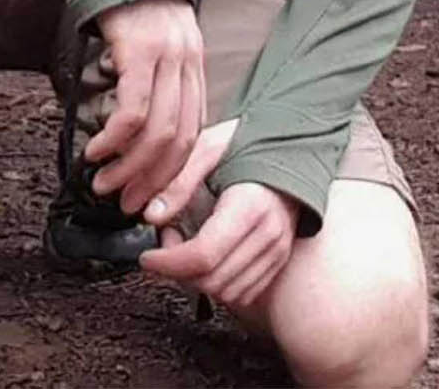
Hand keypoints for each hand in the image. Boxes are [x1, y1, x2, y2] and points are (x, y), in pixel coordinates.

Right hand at [84, 0, 205, 214]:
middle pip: (179, 143)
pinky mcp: (140, 53)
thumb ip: (159, 83)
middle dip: (152, 181)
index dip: (173, 174)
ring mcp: (167, 61)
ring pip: (157, 133)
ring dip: (129, 167)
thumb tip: (139, 129)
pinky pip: (133, 110)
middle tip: (126, 203)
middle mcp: (188, 69)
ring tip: (103, 183)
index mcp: (196, 71)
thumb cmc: (131, 6)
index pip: (194, 136)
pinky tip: (96, 150)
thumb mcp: (157, 46)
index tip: (150, 197)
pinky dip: (115, 139)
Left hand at [141, 154, 298, 315]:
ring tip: (186, 243)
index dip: (168, 262)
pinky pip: (243, 292)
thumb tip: (151, 215)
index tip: (147, 257)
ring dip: (197, 279)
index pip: (204, 255)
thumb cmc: (247, 144)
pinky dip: (218, 282)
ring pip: (227, 293)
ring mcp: (277, 251)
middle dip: (179, 269)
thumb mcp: (205, 148)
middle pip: (213, 280)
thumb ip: (177, 182)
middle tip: (167, 238)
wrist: (290, 150)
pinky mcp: (278, 260)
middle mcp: (268, 235)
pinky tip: (207, 255)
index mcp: (249, 207)